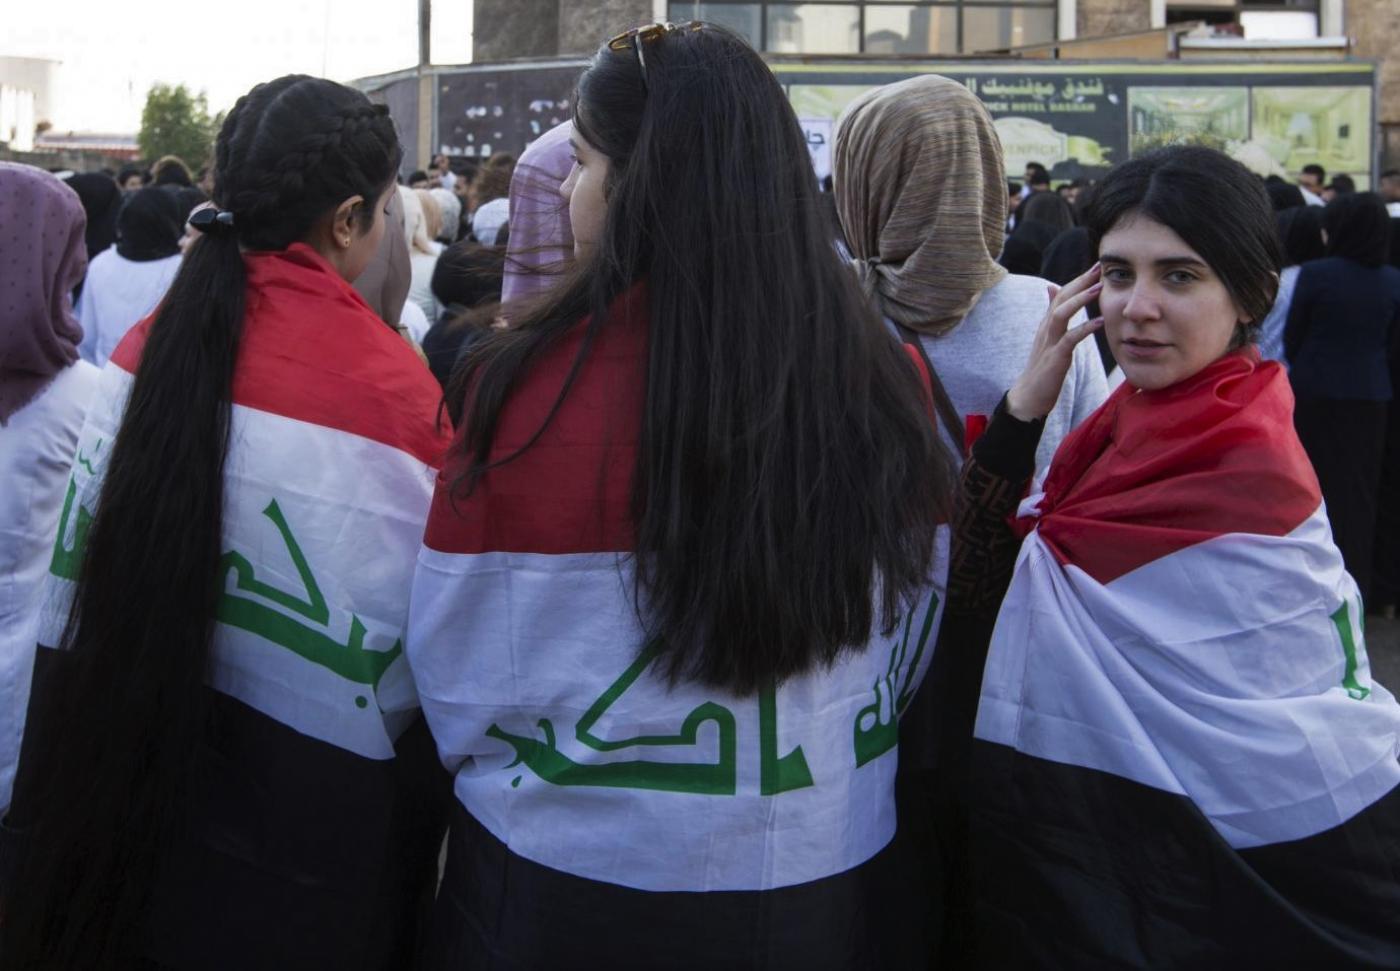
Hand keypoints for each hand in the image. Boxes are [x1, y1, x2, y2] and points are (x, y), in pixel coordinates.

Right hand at [1005, 264, 1103, 420]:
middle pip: (1060, 298)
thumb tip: (1052, 288)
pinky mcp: (1055, 358)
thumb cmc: (1042, 368)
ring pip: (1060, 314)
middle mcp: (1046, 328)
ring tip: (1099, 288)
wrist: (1029, 396)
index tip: (1097, 266)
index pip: (1061, 294)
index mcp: (1046, 323)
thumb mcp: (1047, 336)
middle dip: (1080, 281)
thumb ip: (1051, 313)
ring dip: (1080, 300)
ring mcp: (1049, 342)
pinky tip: (1099, 323)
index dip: (1078, 279)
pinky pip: (1069, 339)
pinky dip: (1084, 329)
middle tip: (1099, 267)